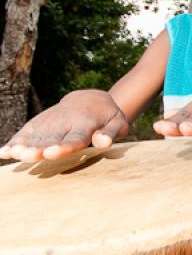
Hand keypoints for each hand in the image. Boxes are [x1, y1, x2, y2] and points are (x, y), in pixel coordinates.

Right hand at [0, 90, 128, 162]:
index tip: (52, 153)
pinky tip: (3, 153)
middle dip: (38, 147)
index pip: (75, 137)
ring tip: (13, 153)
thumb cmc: (108, 117)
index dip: (63, 146)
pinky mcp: (40, 123)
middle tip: (27, 156)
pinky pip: (26, 132)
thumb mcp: (118, 123)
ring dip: (24, 145)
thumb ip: (110, 133)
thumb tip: (104, 142)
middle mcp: (64, 122)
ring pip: (36, 135)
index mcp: (86, 124)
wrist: (91, 99)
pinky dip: (15, 141)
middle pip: (51, 138)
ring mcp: (50, 121)